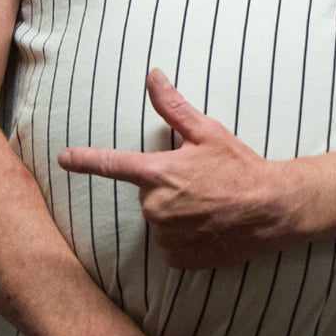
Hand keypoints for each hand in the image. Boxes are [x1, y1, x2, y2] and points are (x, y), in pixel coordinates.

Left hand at [58, 69, 300, 268]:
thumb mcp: (207, 132)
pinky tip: (208, 226)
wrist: (271, 210)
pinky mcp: (178, 259)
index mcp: (158, 173)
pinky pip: (170, 245)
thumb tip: (152, 76)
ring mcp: (166, 236)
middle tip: (200, 182)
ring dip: (176, 213)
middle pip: (147, 192)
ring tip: (208, 205)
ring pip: (159, 220)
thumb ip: (173, 107)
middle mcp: (155, 206)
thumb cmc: (239, 167)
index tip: (63, 158)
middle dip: (166, 186)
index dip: (84, 160)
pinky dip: (184, 237)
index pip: (111, 164)